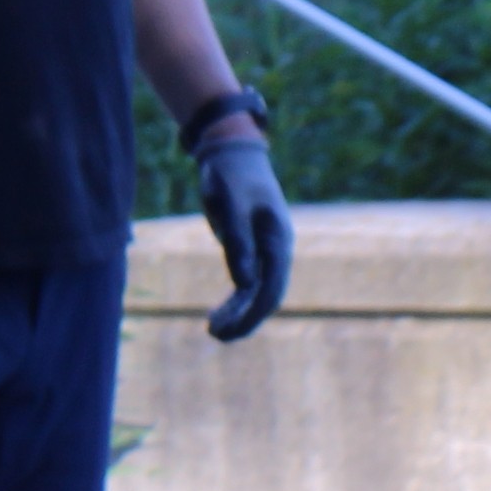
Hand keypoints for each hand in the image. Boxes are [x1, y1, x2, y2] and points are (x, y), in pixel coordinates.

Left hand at [197, 135, 291, 342]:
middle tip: (217, 336)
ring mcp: (263, 252)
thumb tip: (244, 285)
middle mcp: (275, 250)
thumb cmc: (232, 176)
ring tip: (212, 331)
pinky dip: (233, 302)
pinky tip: (216, 316)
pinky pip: (245, 285)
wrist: (230, 155)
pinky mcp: (248, 251)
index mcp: (277, 240)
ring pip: (255, 294)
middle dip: (245, 319)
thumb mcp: (232, 206)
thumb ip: (238, 243)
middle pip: (266, 296)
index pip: (272, 287)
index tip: (232, 330)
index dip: (254, 313)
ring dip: (237, 314)